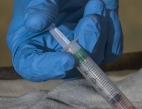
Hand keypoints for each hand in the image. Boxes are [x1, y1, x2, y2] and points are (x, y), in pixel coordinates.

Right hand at [6, 0, 122, 80]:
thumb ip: (37, 7)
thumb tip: (34, 24)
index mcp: (29, 47)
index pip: (33, 69)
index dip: (50, 68)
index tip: (68, 59)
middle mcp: (53, 55)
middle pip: (71, 69)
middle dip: (86, 46)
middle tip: (92, 19)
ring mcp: (77, 54)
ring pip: (95, 60)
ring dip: (101, 33)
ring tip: (96, 4)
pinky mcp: (98, 47)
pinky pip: (111, 51)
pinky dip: (113, 33)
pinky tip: (106, 12)